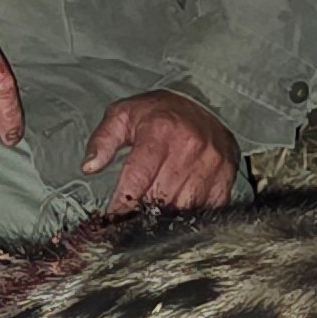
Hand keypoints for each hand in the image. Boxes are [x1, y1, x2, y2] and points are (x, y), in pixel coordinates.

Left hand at [81, 90, 239, 210]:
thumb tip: (89, 167)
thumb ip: (102, 140)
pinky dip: (192, 211)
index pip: (137, 179)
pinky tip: (182, 202)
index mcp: (160, 131)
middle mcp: (190, 146)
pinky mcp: (226, 174)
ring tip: (159, 203)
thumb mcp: (122, 116)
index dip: (123, 202)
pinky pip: (207, 208)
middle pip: (160, 197)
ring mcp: (212, 162)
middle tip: (138, 206)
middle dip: (145, 206)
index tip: (115, 215)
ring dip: (168, 211)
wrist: (202, 102)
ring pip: (184, 206)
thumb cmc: (158, 114)